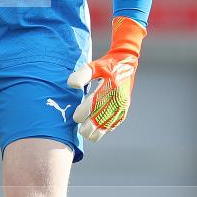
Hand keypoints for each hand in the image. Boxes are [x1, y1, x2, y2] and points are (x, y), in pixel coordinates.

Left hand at [67, 16, 145, 141]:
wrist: (125, 64)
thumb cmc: (106, 65)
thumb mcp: (93, 66)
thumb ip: (82, 75)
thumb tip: (71, 85)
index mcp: (110, 88)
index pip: (93, 106)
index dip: (82, 114)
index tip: (75, 116)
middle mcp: (117, 99)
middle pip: (100, 120)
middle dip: (88, 127)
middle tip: (79, 127)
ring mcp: (122, 106)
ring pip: (107, 126)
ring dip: (95, 131)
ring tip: (85, 131)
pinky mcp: (124, 110)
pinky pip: (113, 125)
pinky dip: (104, 129)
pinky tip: (96, 129)